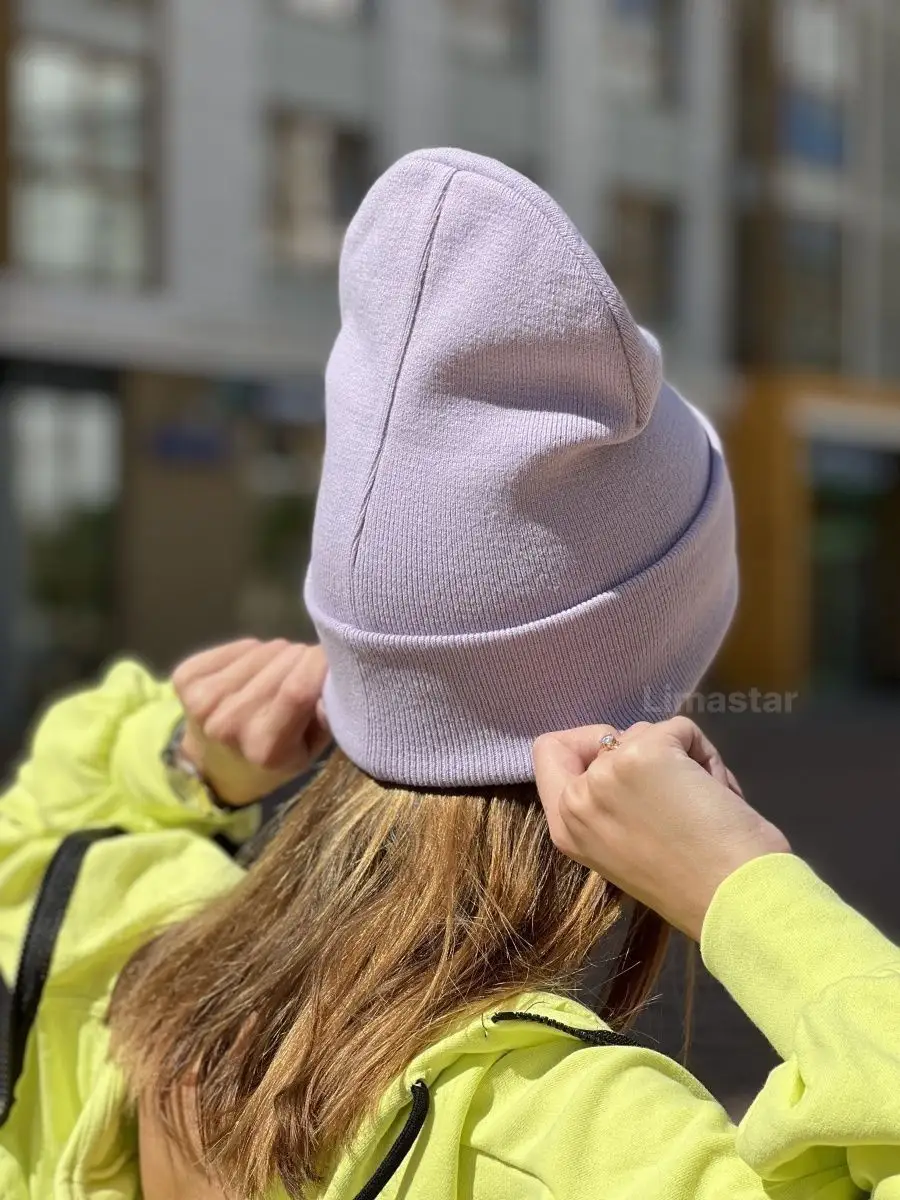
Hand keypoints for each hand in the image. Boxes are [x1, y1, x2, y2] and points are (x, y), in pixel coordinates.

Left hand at [172, 639, 329, 807]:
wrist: (215, 767)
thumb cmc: (275, 758)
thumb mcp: (311, 750)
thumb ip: (328, 715)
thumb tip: (333, 675)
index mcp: (265, 749)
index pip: (298, 689)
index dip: (319, 663)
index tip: (331, 658)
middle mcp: (228, 724)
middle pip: (283, 662)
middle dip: (302, 659)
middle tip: (303, 674)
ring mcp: (202, 699)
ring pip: (262, 649)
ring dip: (277, 656)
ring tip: (276, 677)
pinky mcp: (185, 677)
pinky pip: (239, 645)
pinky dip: (252, 652)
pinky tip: (250, 673)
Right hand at [533, 718, 790, 940]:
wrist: (734, 900)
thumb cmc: (693, 886)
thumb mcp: (627, 844)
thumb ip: (611, 803)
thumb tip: (629, 755)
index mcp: (566, 827)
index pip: (549, 753)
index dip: (586, 746)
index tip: (623, 767)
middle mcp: (576, 799)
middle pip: (601, 735)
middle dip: (641, 753)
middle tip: (668, 794)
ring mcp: (607, 773)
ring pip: (643, 731)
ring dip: (678, 757)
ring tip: (700, 803)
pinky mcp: (645, 753)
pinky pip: (679, 727)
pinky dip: (704, 753)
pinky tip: (717, 792)